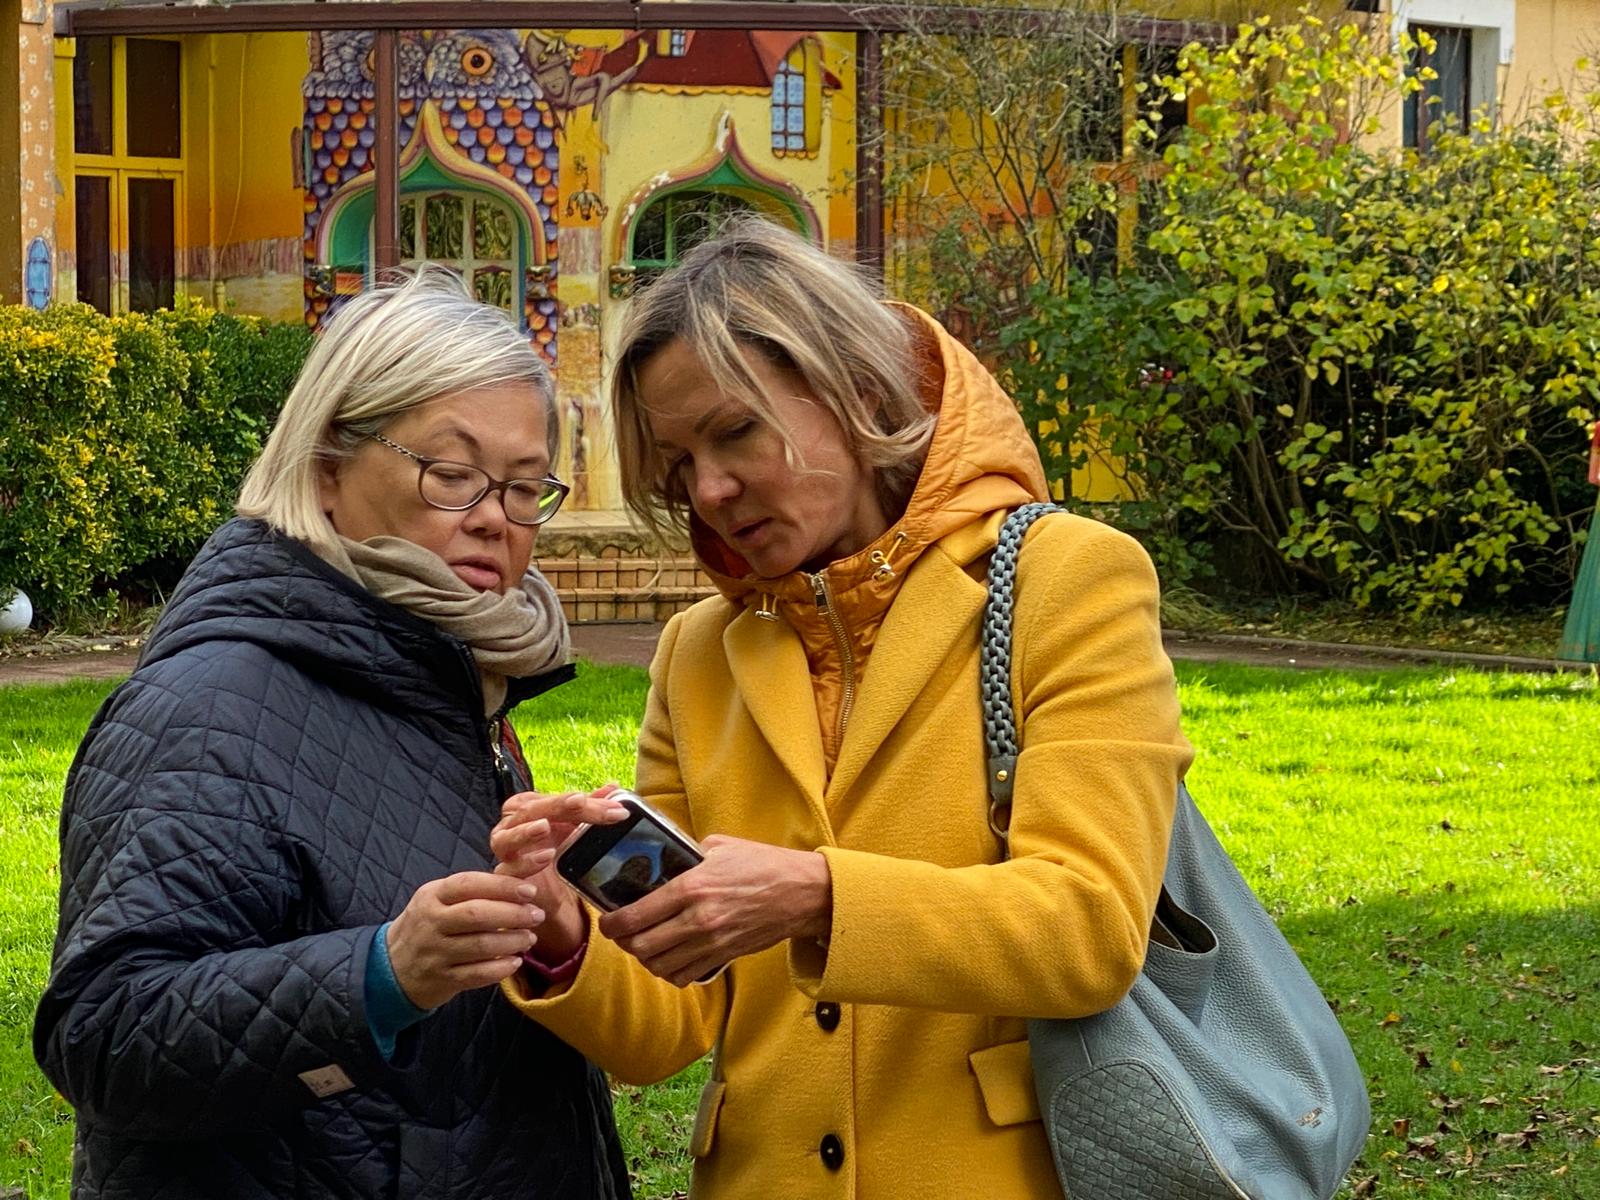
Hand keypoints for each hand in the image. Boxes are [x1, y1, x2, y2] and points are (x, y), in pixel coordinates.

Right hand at [385, 872, 545, 1009]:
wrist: (392, 966)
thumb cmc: (429, 925)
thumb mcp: (440, 899)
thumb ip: (475, 890)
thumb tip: (522, 878)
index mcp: (432, 895)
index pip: (469, 884)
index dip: (503, 886)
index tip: (530, 890)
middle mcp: (431, 922)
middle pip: (477, 914)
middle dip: (513, 914)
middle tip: (537, 915)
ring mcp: (435, 952)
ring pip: (480, 946)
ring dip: (512, 942)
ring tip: (529, 938)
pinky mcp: (441, 979)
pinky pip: (476, 974)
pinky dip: (500, 968)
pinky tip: (515, 962)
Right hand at [489, 787, 629, 962]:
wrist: (552, 893)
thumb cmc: (559, 851)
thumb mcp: (577, 828)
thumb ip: (593, 807)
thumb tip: (613, 787)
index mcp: (530, 807)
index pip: (556, 798)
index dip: (586, 801)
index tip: (616, 808)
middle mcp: (512, 825)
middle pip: (533, 810)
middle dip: (560, 807)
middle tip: (581, 802)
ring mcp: (504, 850)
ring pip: (507, 838)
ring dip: (525, 831)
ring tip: (544, 827)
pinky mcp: (504, 875)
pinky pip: (508, 869)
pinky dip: (525, 864)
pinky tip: (545, 857)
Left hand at [598, 836, 831, 987]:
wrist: (802, 894)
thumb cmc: (763, 865)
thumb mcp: (720, 847)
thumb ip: (687, 855)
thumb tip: (662, 859)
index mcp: (692, 887)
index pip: (636, 914)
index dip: (612, 923)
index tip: (608, 920)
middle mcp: (698, 919)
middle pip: (641, 946)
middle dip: (624, 942)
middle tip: (622, 933)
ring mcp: (711, 943)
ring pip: (659, 965)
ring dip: (645, 958)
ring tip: (644, 943)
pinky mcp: (723, 957)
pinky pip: (683, 976)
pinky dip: (669, 971)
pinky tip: (669, 956)